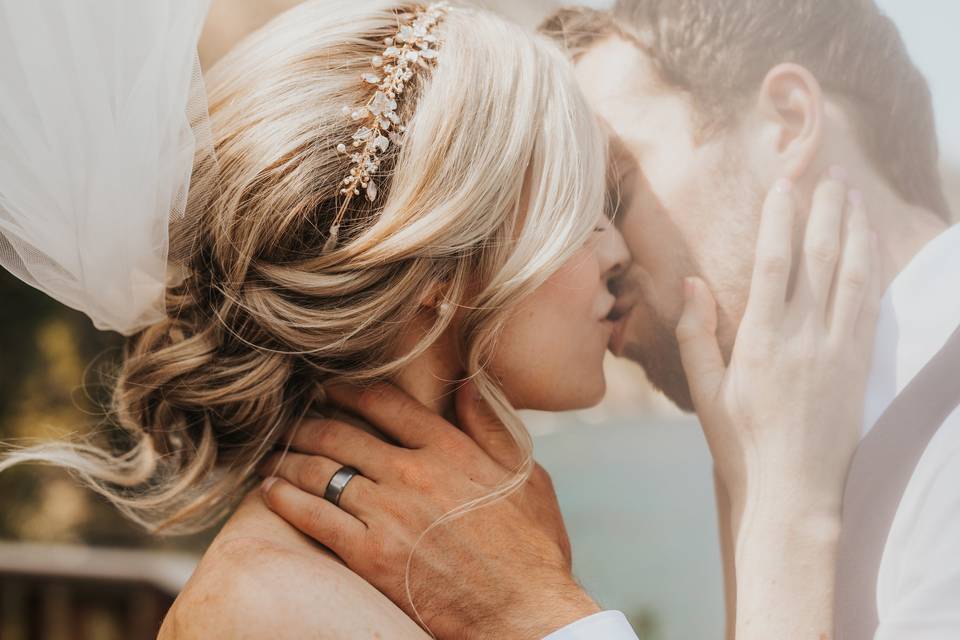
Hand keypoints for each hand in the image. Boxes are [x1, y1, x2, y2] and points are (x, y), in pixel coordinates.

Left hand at [259, 383, 597, 639]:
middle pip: (342, 433)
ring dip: (288, 457)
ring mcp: (389, 513)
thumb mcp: (526, 475)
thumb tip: (466, 383)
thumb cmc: (531, 546)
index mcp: (449, 449)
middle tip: (287, 419)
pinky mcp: (371, 555)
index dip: (346, 390)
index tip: (326, 387)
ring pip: (321, 471)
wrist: (524, 612)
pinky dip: (285, 500)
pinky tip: (270, 491)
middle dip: (307, 422)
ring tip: (272, 453)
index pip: (384, 403)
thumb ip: (491, 426)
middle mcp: (413, 472)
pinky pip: (314, 517)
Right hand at [676, 172, 881, 638]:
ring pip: (851, 274)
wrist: (794, 489)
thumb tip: (691, 282)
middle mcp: (803, 338)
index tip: (784, 183)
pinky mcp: (859, 364)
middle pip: (818, 257)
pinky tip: (870, 245)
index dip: (780, 218)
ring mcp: (837, 349)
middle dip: (823, 209)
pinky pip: (869, 304)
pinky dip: (871, 267)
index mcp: (760, 340)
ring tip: (852, 195)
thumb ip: (696, 333)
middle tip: (828, 172)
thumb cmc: (741, 442)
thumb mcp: (705, 391)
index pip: (774, 262)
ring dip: (853, 229)